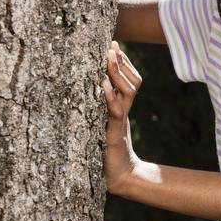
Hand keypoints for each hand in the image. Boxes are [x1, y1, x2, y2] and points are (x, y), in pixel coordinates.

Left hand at [102, 40, 142, 193]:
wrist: (120, 176)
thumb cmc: (106, 152)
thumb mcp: (101, 126)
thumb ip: (98, 110)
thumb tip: (87, 90)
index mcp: (120, 107)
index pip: (129, 79)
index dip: (123, 62)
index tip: (113, 44)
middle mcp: (122, 111)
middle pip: (133, 81)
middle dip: (122, 62)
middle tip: (111, 45)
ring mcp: (119, 121)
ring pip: (128, 91)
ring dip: (117, 73)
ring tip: (108, 57)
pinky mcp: (114, 134)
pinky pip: (115, 111)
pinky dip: (109, 97)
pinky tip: (101, 84)